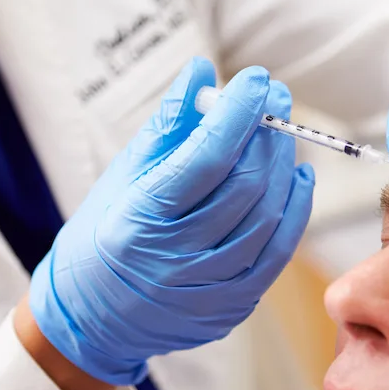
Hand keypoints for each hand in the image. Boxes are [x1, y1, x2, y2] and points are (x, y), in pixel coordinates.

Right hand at [28, 58, 312, 384]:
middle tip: (274, 98)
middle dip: (266, 134)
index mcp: (139, 221)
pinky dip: (294, 211)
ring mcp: (207, 291)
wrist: (92, 319)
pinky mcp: (231, 308)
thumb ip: (168, 125)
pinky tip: (296, 179)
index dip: (238, 114)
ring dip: (283, 168)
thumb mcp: (123, 176)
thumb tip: (204, 70)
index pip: (205, 159)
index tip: (256, 79)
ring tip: (281, 135)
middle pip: (243, 186)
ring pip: (267, 218)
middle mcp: (175, 261)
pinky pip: (277, 254)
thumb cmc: (102, 236)